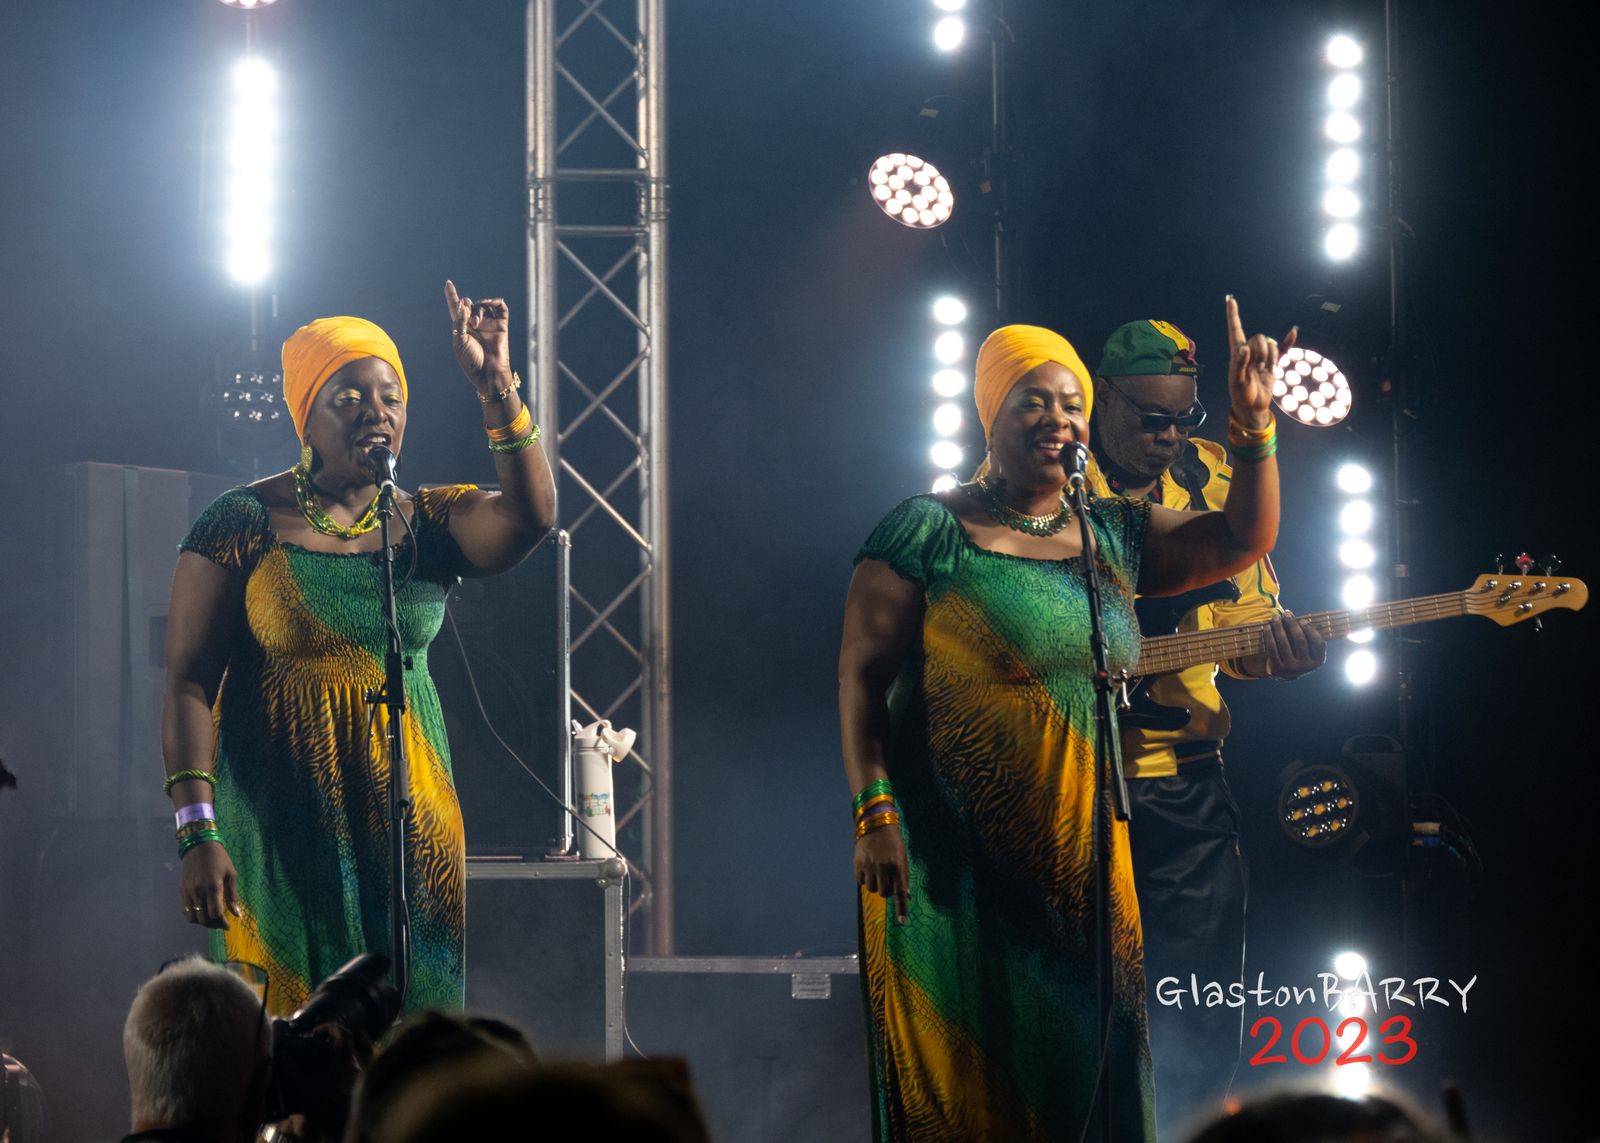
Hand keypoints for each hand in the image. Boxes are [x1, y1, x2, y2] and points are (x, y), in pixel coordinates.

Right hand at [180, 842, 240, 929]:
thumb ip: (233, 896)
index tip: (228, 925)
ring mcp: (188, 893)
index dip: (222, 923)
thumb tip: (237, 915)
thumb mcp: (231, 874)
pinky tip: (202, 913)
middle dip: (214, 925)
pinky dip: (193, 917)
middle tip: (221, 924)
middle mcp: (199, 892)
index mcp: (213, 887)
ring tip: (212, 920)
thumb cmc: (219, 859)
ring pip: (193, 918)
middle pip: (204, 919)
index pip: (216, 913)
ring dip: (203, 923)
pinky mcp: (182, 892)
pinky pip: (185, 911)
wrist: (199, 846)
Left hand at [444, 279, 512, 391]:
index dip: (451, 295)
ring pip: (483, 305)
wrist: (488, 372)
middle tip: (468, 321)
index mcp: (462, 328)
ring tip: (476, 324)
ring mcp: (489, 324)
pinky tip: (490, 302)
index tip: (448, 283)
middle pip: (470, 304)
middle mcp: (475, 324)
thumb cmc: (471, 360)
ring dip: (478, 310)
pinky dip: (495, 301)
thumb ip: (459, 321)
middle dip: (467, 307)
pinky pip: (501, 308)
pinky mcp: (501, 325)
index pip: (456, 308)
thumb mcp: (459, 341)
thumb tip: (465, 302)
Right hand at [855, 822, 909, 923]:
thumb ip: (903, 876)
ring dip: (874, 885)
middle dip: (885, 890)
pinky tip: (867, 868)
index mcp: (897, 866)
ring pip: (871, 890)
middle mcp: (884, 867)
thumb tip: (906, 895)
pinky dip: (864, 879)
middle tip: (886, 880)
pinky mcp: (858, 864)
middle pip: (884, 893)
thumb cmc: (892, 843)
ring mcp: (870, 866)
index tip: (903, 922)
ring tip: (876, 872)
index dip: (902, 908)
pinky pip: (860, 882)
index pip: (900, 892)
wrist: (875, 824)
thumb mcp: (902, 856)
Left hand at [1225, 295, 1295, 429]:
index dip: (1233, 315)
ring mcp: (1262, 356)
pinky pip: (1283, 349)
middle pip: (1258, 338)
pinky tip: (1294, 331)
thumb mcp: (1237, 382)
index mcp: (1237, 353)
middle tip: (1258, 369)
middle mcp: (1249, 351)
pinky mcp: (1273, 363)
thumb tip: (1243, 348)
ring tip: (1265, 371)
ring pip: (1270, 344)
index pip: (1235, 330)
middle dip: (1261, 352)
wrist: (1253, 407)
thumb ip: (1239, 365)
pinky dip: (1288, 341)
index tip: (1230, 299)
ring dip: (1271, 357)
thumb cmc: (1241, 395)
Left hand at [1264, 611, 1326, 678]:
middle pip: (1300, 640)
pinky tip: (1267, 627)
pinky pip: (1272, 649)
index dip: (1310, 629)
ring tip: (1275, 617)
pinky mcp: (1278, 668)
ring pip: (1284, 643)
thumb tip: (1297, 617)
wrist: (1288, 672)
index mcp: (1318, 660)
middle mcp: (1306, 666)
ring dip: (1278, 627)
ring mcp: (1291, 668)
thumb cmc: (1300, 653)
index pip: (1317, 642)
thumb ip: (1308, 635)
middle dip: (1292, 624)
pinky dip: (1269, 636)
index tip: (1302, 619)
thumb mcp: (1309, 649)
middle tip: (1286, 613)